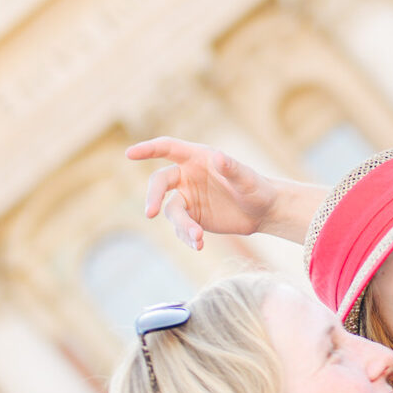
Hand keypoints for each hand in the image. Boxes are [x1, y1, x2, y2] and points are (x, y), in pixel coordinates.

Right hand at [126, 137, 280, 248]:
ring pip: (171, 211)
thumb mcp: (247, 179)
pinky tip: (198, 244)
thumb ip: (232, 168)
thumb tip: (218, 157)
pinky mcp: (192, 217)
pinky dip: (187, 237)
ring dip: (181, 225)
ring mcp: (187, 198)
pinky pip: (180, 228)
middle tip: (150, 213)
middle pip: (159, 183)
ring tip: (198, 237)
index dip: (148, 149)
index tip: (129, 154)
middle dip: (152, 197)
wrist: (263, 212)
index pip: (167, 148)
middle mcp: (187, 176)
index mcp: (197, 158)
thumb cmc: (256, 187)